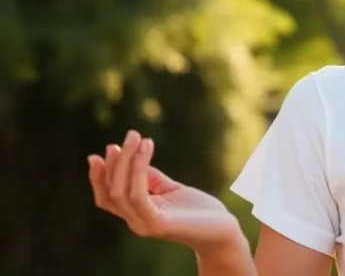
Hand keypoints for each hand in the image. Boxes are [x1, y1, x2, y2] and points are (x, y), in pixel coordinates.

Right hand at [87, 130, 245, 253]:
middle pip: (112, 192)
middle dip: (115, 162)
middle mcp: (136, 222)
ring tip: (137, 137)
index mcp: (137, 214)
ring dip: (127, 161)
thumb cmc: (199, 210)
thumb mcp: (171, 189)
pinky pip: (139, 195)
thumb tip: (135, 158)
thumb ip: (152, 179)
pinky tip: (147, 149)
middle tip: (130, 135)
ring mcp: (145, 224)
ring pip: (122, 192)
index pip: (108, 196)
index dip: (101, 175)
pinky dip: (139, 170)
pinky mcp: (158, 224)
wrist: (222, 230)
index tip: (107, 149)